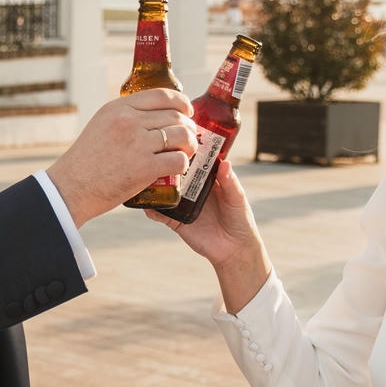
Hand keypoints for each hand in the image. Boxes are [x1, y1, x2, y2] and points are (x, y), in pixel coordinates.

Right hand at [46, 90, 195, 225]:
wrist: (71, 188)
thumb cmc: (85, 162)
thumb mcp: (100, 126)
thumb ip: (123, 118)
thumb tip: (152, 118)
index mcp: (118, 108)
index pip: (161, 95)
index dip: (181, 102)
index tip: (187, 112)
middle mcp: (128, 121)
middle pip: (175, 116)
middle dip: (189, 127)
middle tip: (190, 138)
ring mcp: (137, 143)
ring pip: (181, 135)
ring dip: (190, 145)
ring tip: (187, 153)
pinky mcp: (144, 166)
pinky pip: (178, 160)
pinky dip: (183, 164)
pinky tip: (179, 169)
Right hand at [146, 159, 272, 310]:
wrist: (234, 250)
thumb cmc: (240, 220)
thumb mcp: (237, 199)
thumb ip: (230, 182)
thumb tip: (225, 161)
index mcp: (208, 179)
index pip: (195, 160)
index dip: (187, 149)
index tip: (178, 136)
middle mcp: (193, 188)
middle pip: (176, 172)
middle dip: (166, 163)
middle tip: (156, 153)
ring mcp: (182, 204)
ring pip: (165, 190)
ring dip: (155, 184)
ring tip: (145, 175)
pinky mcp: (176, 221)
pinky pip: (160, 214)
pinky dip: (152, 209)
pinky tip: (146, 204)